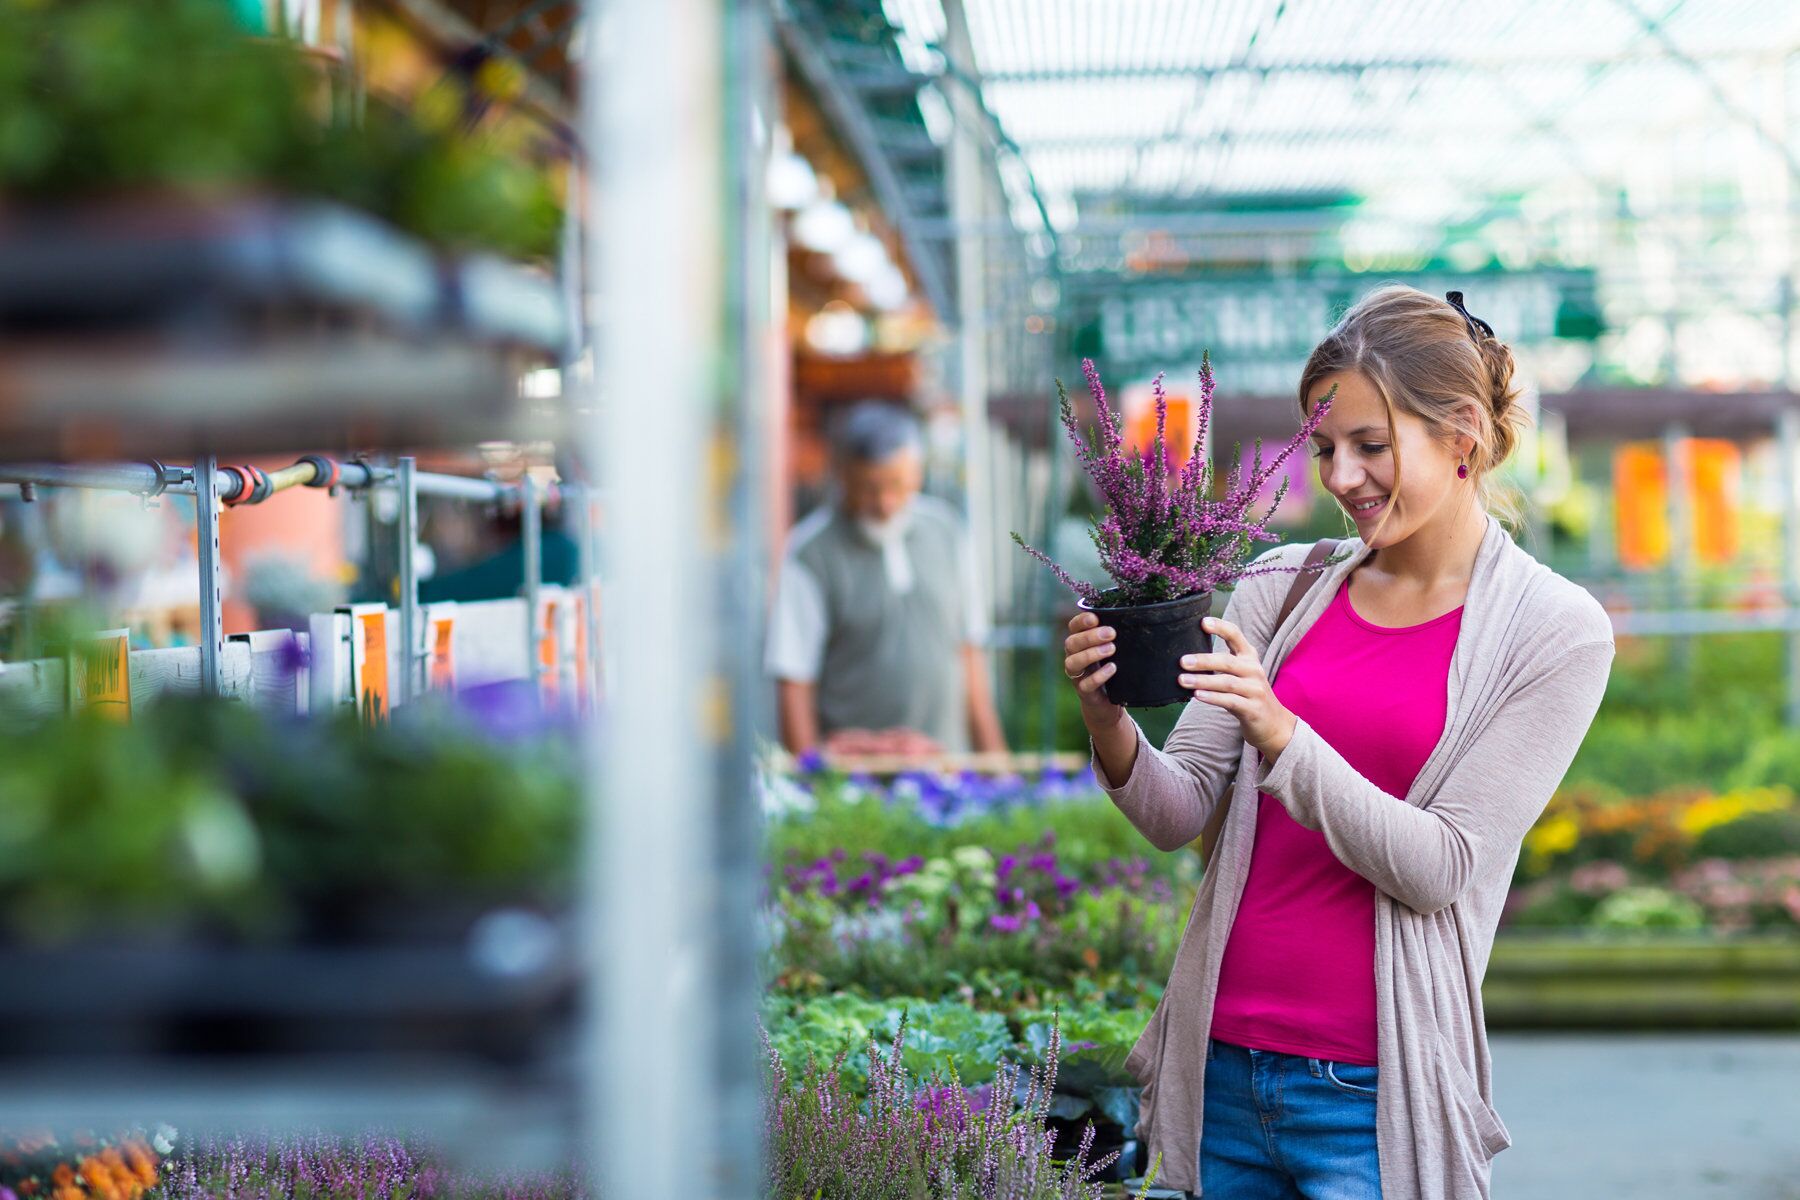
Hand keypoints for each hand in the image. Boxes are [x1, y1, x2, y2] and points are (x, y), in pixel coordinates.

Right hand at [1063, 611, 1124, 731]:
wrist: (1107, 703)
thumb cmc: (1111, 670)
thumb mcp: (1113, 651)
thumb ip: (1116, 637)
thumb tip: (1140, 619)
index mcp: (1079, 643)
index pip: (1073, 627)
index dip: (1081, 621)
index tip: (1095, 618)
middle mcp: (1074, 657)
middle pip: (1071, 643)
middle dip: (1090, 636)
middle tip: (1111, 633)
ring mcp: (1077, 676)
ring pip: (1073, 662)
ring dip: (1091, 654)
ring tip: (1111, 649)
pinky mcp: (1084, 692)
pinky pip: (1085, 684)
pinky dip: (1098, 676)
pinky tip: (1112, 668)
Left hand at [1178, 616, 1295, 759]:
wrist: (1273, 724)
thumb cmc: (1248, 695)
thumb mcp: (1240, 674)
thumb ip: (1222, 663)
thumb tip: (1187, 657)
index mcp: (1249, 657)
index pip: (1236, 636)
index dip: (1221, 627)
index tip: (1203, 622)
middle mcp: (1254, 670)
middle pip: (1227, 661)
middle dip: (1204, 660)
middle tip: (1182, 661)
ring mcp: (1255, 690)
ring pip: (1226, 682)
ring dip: (1203, 681)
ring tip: (1182, 680)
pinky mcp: (1252, 708)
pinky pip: (1230, 701)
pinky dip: (1212, 698)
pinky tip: (1197, 696)